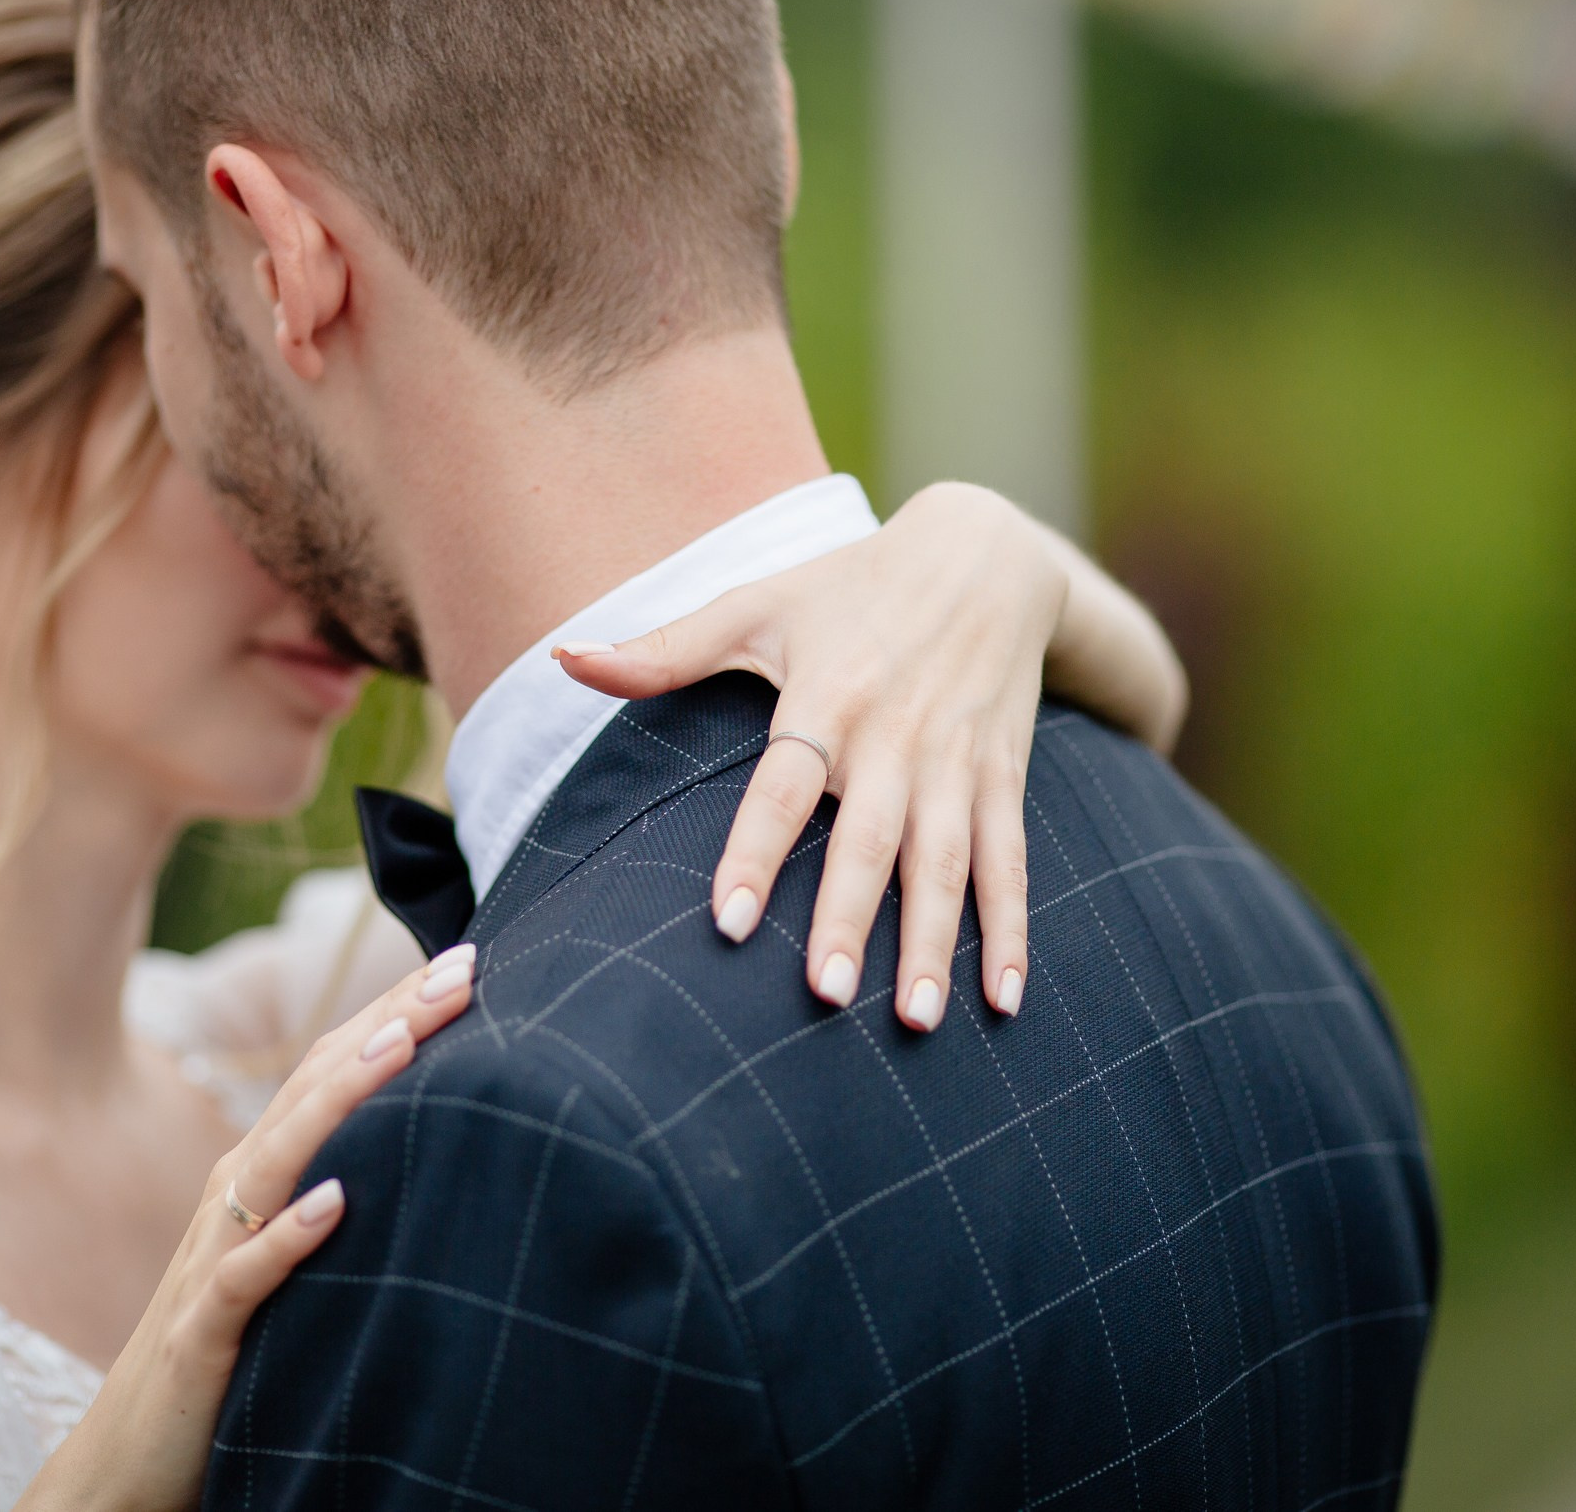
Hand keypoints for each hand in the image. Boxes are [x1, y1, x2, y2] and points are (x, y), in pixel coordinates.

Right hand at [15, 946, 478, 1511]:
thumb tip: (440, 1141)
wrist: (131, 1457)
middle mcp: (236, 1197)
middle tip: (462, 971)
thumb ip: (345, 1196)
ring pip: (279, 1160)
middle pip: (313, 1089)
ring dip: (341, 1099)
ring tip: (404, 1046)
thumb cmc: (232, 1353)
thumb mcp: (295, 1260)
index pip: (333, 1070)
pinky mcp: (205, 1331)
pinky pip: (247, 1277)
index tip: (469, 962)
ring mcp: (215, 1259)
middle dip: (388, 1023)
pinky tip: (336, 1202)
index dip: (395, 1012)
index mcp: (262, 1175)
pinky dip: (289, 1236)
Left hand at [555, 482, 1065, 1034]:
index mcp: (826, 699)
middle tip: (826, 996)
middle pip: (870, 839)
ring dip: (937, 943)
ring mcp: (955, 763)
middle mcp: (894, 737)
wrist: (986, 555)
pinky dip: (1012, 930)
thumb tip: (563, 660)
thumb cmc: (850, 586)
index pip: (784, 785)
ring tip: (919, 1021)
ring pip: (945, 863)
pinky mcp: (1001, 779)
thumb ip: (663, 648)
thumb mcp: (758, 604)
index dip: (755, 850)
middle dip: (851, 919)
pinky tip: (1004, 1001)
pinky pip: (1007, 862)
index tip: (725, 920)